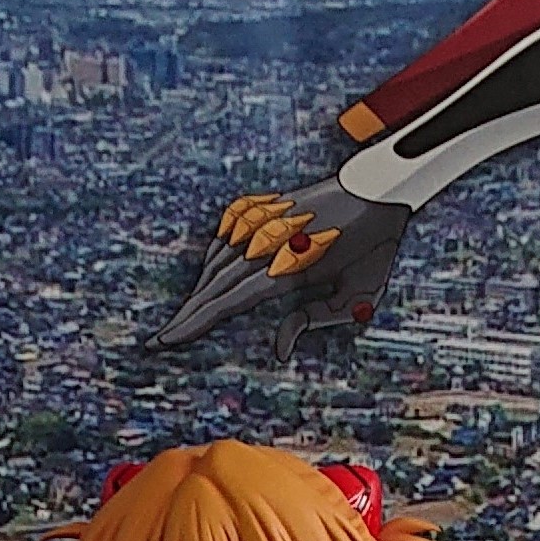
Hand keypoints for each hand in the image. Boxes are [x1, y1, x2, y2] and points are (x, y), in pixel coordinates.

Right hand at [153, 181, 412, 351]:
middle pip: (214, 285)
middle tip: (160, 339)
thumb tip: (279, 350)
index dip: (197, 322)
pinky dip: (212, 260)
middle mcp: (271, 241)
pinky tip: (207, 278)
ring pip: (216, 261)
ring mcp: (265, 221)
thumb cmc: (374, 247)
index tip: (169, 339)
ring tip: (185, 318)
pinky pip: (226, 236)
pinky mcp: (264, 207)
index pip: (230, 300)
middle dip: (186, 315)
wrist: (378, 190)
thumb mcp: (360, 294)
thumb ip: (315, 321)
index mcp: (292, 266)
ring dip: (200, 292)